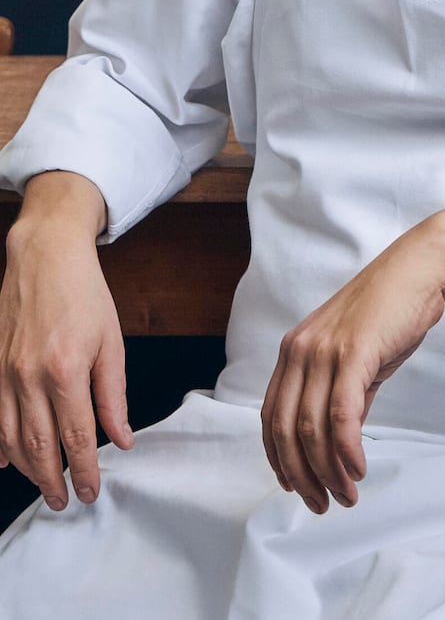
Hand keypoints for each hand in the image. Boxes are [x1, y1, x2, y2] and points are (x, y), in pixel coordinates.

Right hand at [0, 180, 132, 509]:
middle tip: (66, 501)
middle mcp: (28, 378)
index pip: (75, 439)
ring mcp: (3, 373)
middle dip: (52, 481)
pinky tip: (5, 460)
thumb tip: (121, 438)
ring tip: (44, 485)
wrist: (45, 254)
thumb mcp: (111, 341)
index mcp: (65, 371)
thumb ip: (113, 395)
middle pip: (38, 447)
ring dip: (27, 469)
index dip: (84, 471)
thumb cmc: (84, 293)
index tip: (92, 492)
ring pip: (10, 438)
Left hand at [261, 227, 444, 513]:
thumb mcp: (354, 355)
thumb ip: (341, 394)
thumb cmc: (390, 311)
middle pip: (286, 431)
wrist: (417, 270)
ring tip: (346, 495)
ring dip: (328, 472)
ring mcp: (324, 352)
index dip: (279, 459)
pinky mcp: (353, 354)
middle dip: (302, 477)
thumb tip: (339, 440)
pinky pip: (341, 416)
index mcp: (294, 350)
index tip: (296, 487)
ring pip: (311, 430)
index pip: (271, 416)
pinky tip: (358, 468)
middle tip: (322, 504)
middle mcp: (299, 351)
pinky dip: (347, 451)